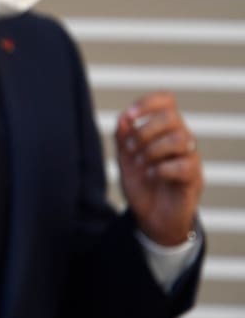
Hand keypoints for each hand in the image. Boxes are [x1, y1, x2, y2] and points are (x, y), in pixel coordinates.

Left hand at [115, 91, 203, 245]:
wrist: (150, 216)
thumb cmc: (141, 183)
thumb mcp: (125, 158)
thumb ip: (122, 137)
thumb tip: (123, 118)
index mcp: (163, 129)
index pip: (167, 100)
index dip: (148, 102)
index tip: (128, 115)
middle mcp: (180, 139)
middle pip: (172, 117)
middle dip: (145, 131)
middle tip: (131, 149)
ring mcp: (190, 157)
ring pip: (180, 138)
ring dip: (152, 150)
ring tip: (140, 164)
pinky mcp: (194, 178)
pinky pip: (184, 164)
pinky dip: (161, 169)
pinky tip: (151, 176)